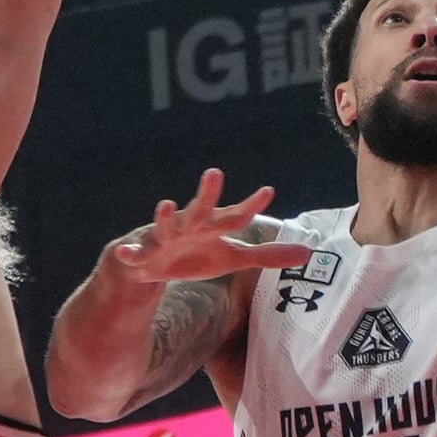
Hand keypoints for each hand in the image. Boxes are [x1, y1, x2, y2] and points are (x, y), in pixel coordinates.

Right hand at [110, 171, 314, 286]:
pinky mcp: (140, 253)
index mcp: (211, 228)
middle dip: (206, 193)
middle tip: (214, 172)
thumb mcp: (231, 257)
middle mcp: (188, 227)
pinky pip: (134, 254)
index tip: (269, 192)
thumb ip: (267, 255)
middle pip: (201, 210)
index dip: (250, 206)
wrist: (147, 263)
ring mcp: (162, 238)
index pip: (235, 217)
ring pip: (165, 226)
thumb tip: (310, 253)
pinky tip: (127, 252)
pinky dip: (129, 253)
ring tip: (167, 203)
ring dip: (166, 216)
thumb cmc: (193, 255)